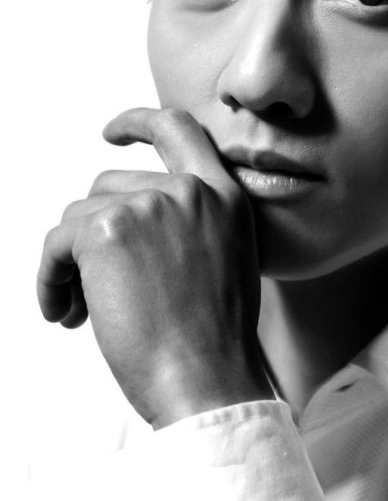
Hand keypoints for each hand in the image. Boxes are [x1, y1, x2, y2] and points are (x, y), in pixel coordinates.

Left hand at [37, 108, 272, 427]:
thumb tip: (127, 219)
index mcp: (225, 196)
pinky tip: (64, 315)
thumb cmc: (212, 339)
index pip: (181, 129)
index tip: (112, 131)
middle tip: (90, 286)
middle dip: (92, 234)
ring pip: (79, 216)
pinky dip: (49, 279)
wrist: (207, 379)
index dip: (140, 122)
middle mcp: (190, 190)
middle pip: (110, 186)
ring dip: (72, 263)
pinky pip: (56, 244)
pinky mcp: (107, 230)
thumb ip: (190, 225)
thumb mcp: (223, 262)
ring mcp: (150, 204)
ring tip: (83, 311)